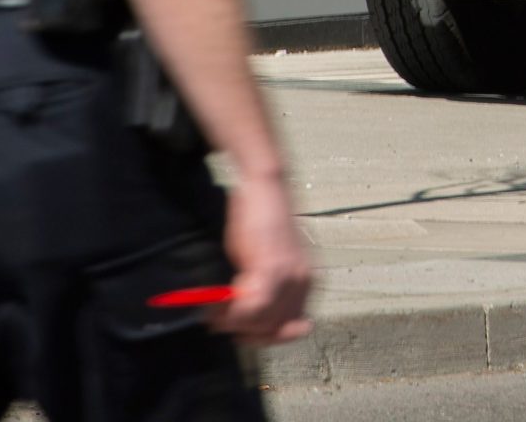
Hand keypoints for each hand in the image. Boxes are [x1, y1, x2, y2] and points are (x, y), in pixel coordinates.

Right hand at [212, 174, 313, 344]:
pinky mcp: (271, 268)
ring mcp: (289, 276)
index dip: (265, 336)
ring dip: (233, 322)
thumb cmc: (264, 223)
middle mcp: (304, 282)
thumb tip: (251, 320)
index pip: (292, 328)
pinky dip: (232, 311)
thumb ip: (270, 290)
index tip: (242, 331)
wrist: (266, 189)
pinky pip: (253, 308)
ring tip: (216, 310)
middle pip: (275, 330)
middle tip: (221, 321)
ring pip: (262, 323)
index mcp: (308, 283)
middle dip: (245, 331)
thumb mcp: (272, 262)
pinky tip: (219, 303)